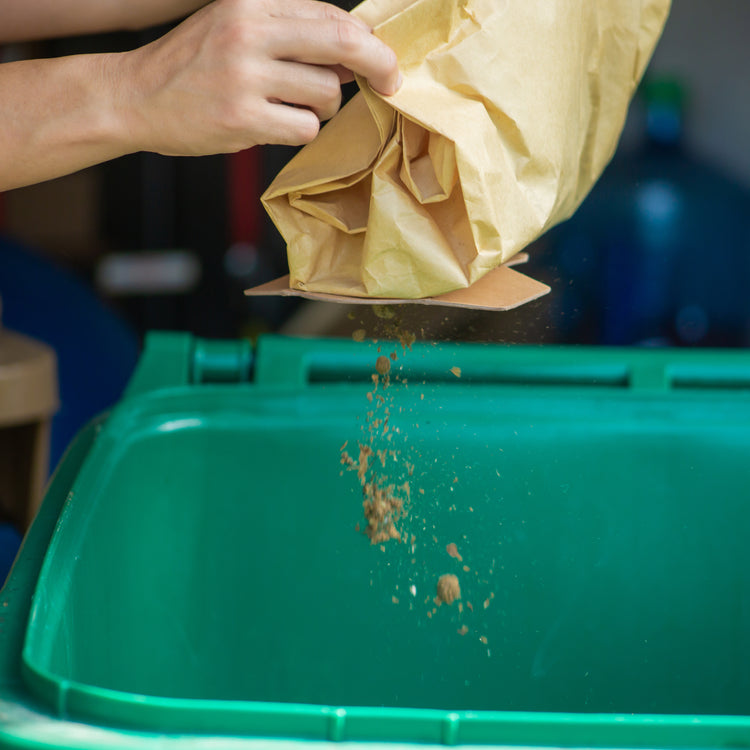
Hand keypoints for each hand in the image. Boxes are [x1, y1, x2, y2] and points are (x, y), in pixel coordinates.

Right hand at [116, 0, 400, 153]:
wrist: (135, 97)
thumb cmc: (191, 66)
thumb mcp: (232, 26)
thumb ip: (286, 31)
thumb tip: (351, 52)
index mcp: (250, 3)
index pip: (329, 15)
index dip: (366, 40)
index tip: (383, 60)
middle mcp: (249, 32)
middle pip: (341, 44)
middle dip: (378, 64)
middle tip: (391, 82)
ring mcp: (244, 77)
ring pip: (326, 94)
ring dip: (322, 108)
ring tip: (292, 108)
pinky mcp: (241, 119)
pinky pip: (304, 128)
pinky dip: (300, 130)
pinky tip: (275, 125)